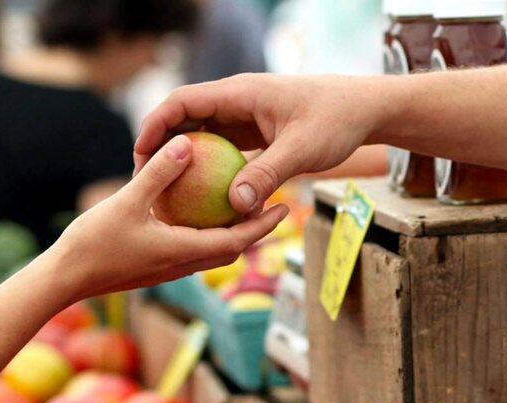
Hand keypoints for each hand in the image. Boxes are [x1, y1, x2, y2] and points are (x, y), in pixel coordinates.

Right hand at [50, 135, 288, 300]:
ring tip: (240, 204)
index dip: (263, 225)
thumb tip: (186, 144)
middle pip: (230, 248)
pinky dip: (203, 231)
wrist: (63, 279)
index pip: (236, 241)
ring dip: (229, 231)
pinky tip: (195, 210)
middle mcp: (181, 264)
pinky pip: (189, 248)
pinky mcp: (153, 266)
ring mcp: (167, 268)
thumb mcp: (127, 202)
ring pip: (210, 250)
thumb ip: (158, 174)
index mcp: (183, 252)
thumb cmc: (93, 243)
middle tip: (272, 203)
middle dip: (254, 229)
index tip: (284, 207)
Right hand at [134, 73, 388, 213]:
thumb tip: (234, 205)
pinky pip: (223, 149)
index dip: (155, 125)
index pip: (182, 102)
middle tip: (145, 181)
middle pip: (185, 118)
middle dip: (161, 146)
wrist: (365, 109)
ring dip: (184, 159)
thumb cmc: (337, 120)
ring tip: (166, 192)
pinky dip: (209, 169)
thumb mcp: (302, 150)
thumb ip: (267, 174)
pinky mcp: (256, 132)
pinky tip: (203, 199)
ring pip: (202, 135)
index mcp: (240, 93)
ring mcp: (245, 116)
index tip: (140, 155)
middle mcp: (237, 101)